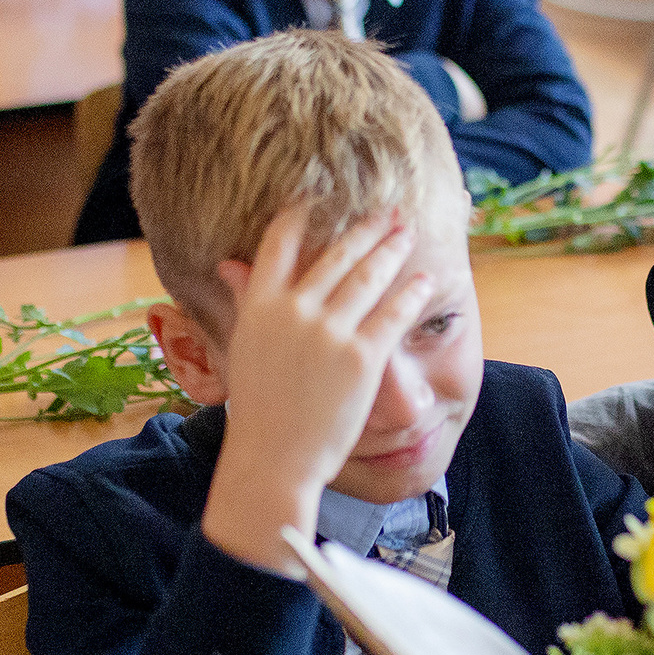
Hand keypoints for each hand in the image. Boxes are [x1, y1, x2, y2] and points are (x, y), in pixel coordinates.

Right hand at [200, 208, 435, 573]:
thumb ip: (245, 300)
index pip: (280, 242)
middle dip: (364, 228)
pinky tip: (425, 278)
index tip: (320, 195)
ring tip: (406, 233)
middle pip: (336, 253)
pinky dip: (412, 292)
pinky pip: (394, 313)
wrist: (272, 459)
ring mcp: (329, 332)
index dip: (301, 213)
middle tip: (385, 211)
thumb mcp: (243, 346)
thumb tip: (228, 264)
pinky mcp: (361, 357)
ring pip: (368, 275)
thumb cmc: (257, 407)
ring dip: (391, 249)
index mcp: (259, 305)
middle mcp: (294, 310)